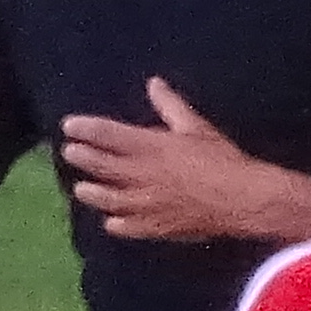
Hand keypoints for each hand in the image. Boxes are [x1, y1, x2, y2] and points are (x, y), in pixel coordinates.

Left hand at [62, 83, 290, 243]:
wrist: (242, 199)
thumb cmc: (221, 159)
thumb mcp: (195, 127)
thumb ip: (170, 106)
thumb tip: (153, 83)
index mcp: (150, 148)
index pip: (108, 135)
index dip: (86, 129)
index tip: (68, 125)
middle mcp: (141, 176)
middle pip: (102, 166)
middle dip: (82, 158)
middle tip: (69, 152)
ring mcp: (146, 205)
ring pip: (109, 199)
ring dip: (92, 193)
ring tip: (80, 189)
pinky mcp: (156, 227)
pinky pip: (129, 227)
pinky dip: (116, 224)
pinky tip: (110, 222)